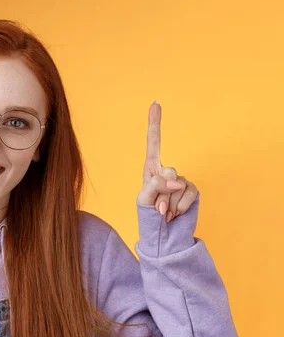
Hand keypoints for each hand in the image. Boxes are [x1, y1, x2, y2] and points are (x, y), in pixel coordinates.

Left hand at [137, 101, 198, 222]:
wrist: (163, 235)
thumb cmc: (149, 215)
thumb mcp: (145, 199)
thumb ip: (156, 185)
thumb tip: (177, 180)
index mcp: (151, 169)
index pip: (154, 143)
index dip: (155, 123)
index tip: (155, 102)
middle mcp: (166, 171)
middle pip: (168, 172)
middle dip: (162, 193)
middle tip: (158, 208)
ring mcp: (181, 180)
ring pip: (178, 186)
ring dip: (170, 203)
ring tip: (164, 213)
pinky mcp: (192, 190)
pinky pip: (189, 194)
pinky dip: (181, 207)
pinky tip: (175, 214)